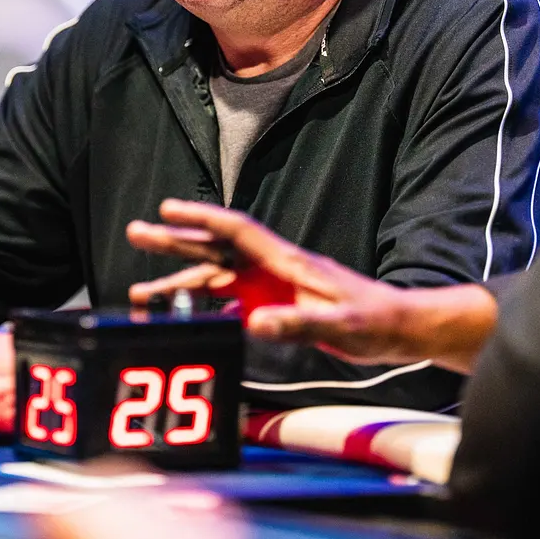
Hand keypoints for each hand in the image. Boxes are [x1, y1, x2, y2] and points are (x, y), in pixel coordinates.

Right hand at [126, 199, 495, 371]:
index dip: (201, 219)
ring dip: (179, 282)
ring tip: (141, 291)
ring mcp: (273, 287)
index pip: (237, 232)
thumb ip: (298, 325)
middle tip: (138, 232)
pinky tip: (183, 316)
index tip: (168, 209)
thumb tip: (254, 324)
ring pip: (216, 278)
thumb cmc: (378, 321)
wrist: (402, 329)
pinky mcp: (277, 306)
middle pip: (216, 249)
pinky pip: (230, 302)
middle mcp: (275, 269)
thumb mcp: (341, 326)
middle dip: (176, 241)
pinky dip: (202, 307)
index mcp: (289, 263)